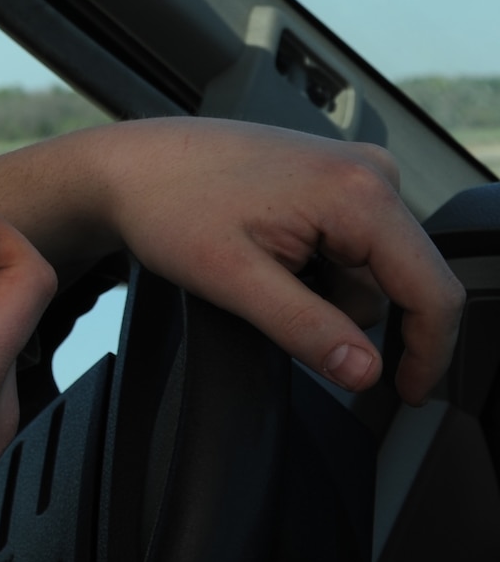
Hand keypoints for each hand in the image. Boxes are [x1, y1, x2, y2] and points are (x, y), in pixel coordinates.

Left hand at [0, 120, 464, 403]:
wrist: (128, 166)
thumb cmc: (166, 205)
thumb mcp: (233, 280)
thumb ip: (306, 328)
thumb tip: (365, 371)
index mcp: (360, 194)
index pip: (433, 292)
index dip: (428, 355)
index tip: (406, 395)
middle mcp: (371, 173)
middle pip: (408, 280)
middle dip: (357, 319)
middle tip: (286, 325)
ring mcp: (354, 171)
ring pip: (376, 269)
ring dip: (332, 295)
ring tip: (261, 276)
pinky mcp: (334, 178)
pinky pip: (353, 246)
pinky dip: (320, 270)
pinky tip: (268, 258)